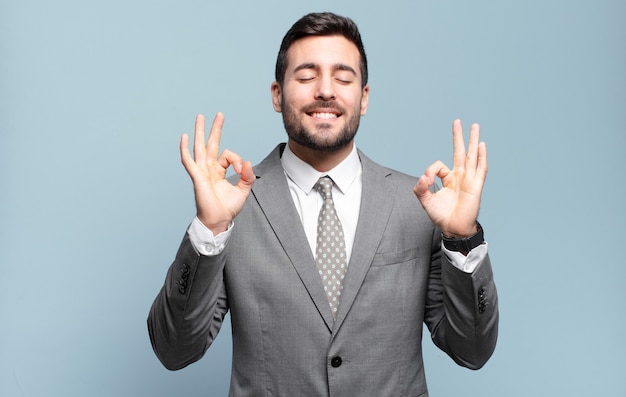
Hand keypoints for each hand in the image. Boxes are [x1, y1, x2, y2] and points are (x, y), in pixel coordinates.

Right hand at [180, 113, 254, 234]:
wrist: (218, 221)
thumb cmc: (228, 208)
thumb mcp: (243, 190)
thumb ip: (247, 176)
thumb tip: (247, 163)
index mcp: (218, 171)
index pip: (228, 156)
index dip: (237, 159)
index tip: (242, 169)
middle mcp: (209, 169)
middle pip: (211, 144)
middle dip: (215, 129)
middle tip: (219, 114)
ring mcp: (201, 172)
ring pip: (200, 147)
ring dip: (200, 132)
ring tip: (200, 117)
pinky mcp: (196, 177)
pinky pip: (188, 161)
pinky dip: (185, 149)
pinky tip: (184, 136)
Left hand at [413, 119, 486, 236]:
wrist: (453, 228)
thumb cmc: (441, 216)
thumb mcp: (425, 200)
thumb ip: (420, 187)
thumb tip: (423, 177)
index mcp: (449, 179)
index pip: (439, 166)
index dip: (431, 170)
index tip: (426, 180)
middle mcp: (460, 177)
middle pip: (460, 152)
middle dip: (458, 137)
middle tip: (457, 122)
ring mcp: (469, 180)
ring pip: (472, 156)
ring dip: (473, 140)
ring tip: (475, 126)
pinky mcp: (476, 186)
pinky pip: (480, 169)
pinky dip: (482, 157)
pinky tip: (482, 145)